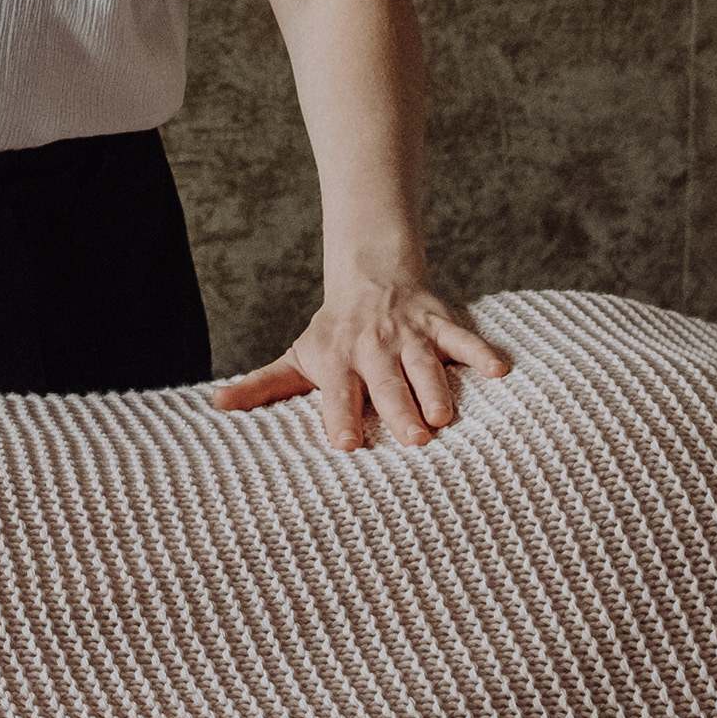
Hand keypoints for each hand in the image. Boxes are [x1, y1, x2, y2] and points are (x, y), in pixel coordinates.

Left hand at [210, 281, 510, 448]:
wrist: (370, 273)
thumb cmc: (333, 331)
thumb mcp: (298, 356)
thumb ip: (261, 385)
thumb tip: (216, 405)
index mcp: (338, 362)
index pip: (339, 395)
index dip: (341, 418)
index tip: (346, 444)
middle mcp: (373, 349)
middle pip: (387, 384)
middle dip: (399, 410)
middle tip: (414, 440)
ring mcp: (410, 335)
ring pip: (425, 364)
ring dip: (436, 388)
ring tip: (445, 416)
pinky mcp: (440, 322)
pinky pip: (463, 337)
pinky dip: (482, 352)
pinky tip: (500, 370)